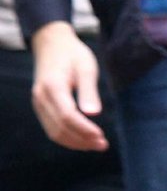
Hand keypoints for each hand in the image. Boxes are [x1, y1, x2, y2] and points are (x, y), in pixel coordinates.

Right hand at [31, 22, 107, 151]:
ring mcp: (38, 103)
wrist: (52, 44)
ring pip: (54, 132)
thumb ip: (89, 91)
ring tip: (97, 145)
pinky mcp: (41, 107)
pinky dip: (68, 138)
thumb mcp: (86, 68)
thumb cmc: (73, 55)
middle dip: (82, 140)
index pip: (68, 116)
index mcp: (53, 86)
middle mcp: (41, 97)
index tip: (102, 137)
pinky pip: (52, 129)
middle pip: (60, 128)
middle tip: (104, 145)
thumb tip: (94, 114)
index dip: (85, 130)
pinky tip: (84, 141)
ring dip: (76, 143)